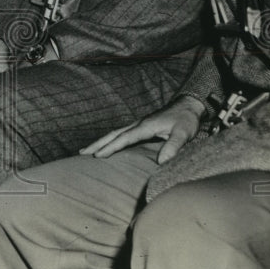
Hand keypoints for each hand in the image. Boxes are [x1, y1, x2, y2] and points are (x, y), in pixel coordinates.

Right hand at [79, 95, 205, 162]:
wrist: (188, 106)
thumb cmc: (185, 120)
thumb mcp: (183, 134)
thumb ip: (173, 147)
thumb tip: (162, 162)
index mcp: (145, 126)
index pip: (124, 138)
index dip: (110, 147)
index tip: (97, 156)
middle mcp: (138, 124)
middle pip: (113, 134)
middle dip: (97, 144)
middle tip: (81, 153)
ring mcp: (138, 124)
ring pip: (115, 133)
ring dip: (100, 142)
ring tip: (86, 151)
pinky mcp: (140, 127)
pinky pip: (120, 134)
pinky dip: (110, 140)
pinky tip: (106, 146)